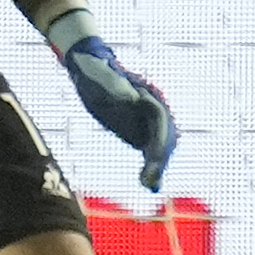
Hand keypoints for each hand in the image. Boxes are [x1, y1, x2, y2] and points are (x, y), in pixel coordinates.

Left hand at [64, 38, 176, 191]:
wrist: (91, 69)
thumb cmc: (95, 72)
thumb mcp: (101, 79)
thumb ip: (117, 88)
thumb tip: (132, 100)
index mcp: (146, 96)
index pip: (159, 120)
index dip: (159, 140)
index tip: (155, 158)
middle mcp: (153, 109)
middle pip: (164, 137)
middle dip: (160, 159)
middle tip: (150, 182)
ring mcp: (148, 122)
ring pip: (160, 147)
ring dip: (157, 167)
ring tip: (151, 186)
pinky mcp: (140, 132)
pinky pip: (150, 151)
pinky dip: (152, 166)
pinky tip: (149, 184)